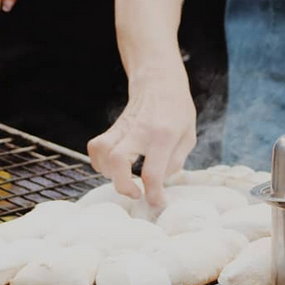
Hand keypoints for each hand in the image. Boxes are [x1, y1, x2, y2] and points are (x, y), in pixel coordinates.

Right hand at [87, 60, 196, 207]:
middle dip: (121, 185)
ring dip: (108, 173)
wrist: (160, 81)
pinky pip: (96, 147)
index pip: (152, 171)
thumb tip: (158, 184)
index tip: (157, 202)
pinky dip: (99, 162)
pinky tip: (114, 168)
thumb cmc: (178, 110)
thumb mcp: (188, 136)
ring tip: (125, 179)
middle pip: (117, 160)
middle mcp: (139, 130)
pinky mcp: (112, 128)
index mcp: (164, 135)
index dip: (153, 194)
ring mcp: (123, 128)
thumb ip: (175, 162)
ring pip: (101, 152)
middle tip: (135, 193)